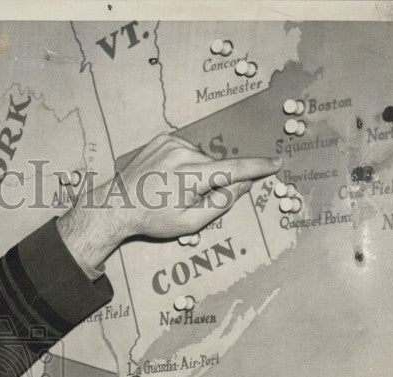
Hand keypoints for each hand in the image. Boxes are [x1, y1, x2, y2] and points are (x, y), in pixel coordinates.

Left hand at [57, 133, 280, 272]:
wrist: (116, 205)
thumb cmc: (152, 219)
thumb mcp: (189, 222)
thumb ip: (220, 204)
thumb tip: (243, 185)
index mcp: (190, 176)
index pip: (234, 169)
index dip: (257, 167)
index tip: (276, 163)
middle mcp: (182, 153)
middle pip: (216, 166)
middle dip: (213, 182)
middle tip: (188, 200)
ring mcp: (170, 143)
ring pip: (202, 157)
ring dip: (198, 172)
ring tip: (172, 189)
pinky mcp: (162, 138)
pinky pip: (187, 150)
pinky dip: (185, 162)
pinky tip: (167, 177)